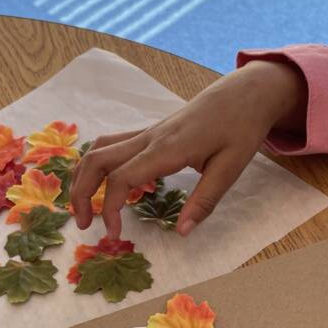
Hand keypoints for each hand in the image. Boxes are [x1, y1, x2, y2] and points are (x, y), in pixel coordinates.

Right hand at [69, 58, 307, 237]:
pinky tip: (110, 186)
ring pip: (99, 149)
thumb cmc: (241, 127)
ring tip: (84, 206)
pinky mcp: (151, 132)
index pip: (122, 179)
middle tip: (82, 224)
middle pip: (96, 160)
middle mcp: (149, 138)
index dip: (110, 209)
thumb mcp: (230, 168)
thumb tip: (182, 233)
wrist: (246, 92)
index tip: (114, 235)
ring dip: (83, 176)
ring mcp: (148, 132)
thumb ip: (204, 202)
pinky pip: (114, 145)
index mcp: (166, 149)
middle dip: (81, 192)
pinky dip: (100, 165)